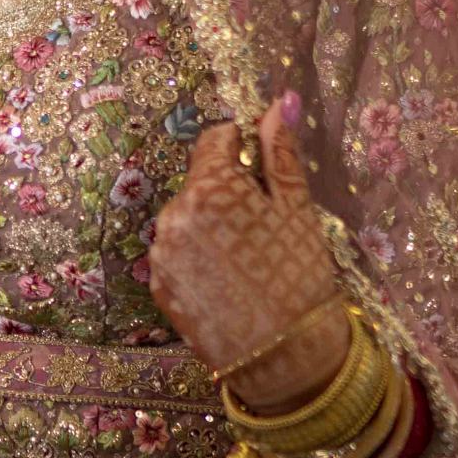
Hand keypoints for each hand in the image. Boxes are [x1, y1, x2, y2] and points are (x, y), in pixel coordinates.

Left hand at [147, 94, 348, 411]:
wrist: (284, 357)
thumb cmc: (299, 276)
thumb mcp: (297, 209)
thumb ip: (280, 153)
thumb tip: (278, 100)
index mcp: (211, 187)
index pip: (216, 139)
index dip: (242, 149)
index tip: (264, 175)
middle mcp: (174, 213)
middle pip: (201, 180)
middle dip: (228, 192)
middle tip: (264, 228)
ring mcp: (161, 251)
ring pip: (187, 217)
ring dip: (211, 225)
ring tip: (247, 260)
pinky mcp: (158, 285)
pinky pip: (177, 253)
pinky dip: (199, 258)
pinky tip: (228, 281)